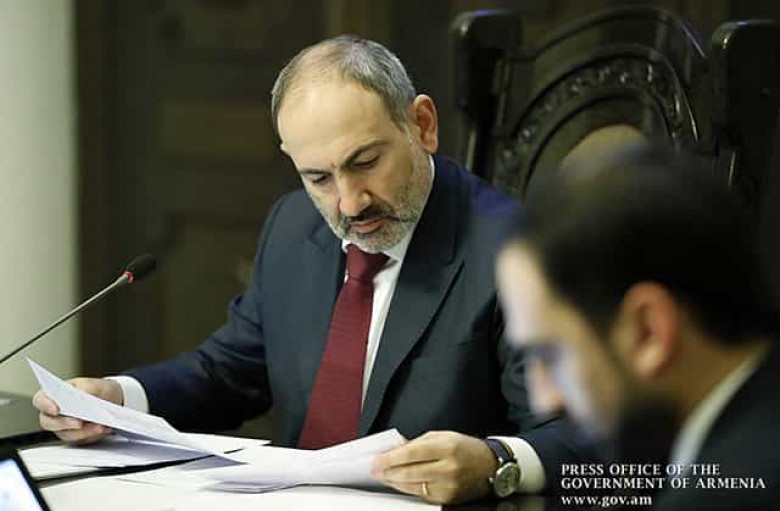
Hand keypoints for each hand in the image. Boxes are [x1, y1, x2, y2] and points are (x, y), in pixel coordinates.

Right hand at [33, 378, 122, 444]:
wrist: (112, 400)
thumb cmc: (97, 390)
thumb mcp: (94, 384)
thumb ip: (85, 389)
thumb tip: (81, 398)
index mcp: (54, 395)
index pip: (40, 400)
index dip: (45, 405)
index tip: (56, 409)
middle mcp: (55, 414)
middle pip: (49, 423)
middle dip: (65, 423)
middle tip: (79, 423)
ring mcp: (64, 427)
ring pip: (66, 434)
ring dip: (83, 431)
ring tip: (99, 425)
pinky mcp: (76, 437)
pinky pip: (81, 440)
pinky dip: (93, 435)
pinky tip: (104, 428)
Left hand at [371, 430, 498, 503]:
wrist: (491, 466)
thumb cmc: (467, 448)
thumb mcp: (444, 436)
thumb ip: (420, 442)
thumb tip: (397, 450)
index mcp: (447, 447)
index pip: (412, 453)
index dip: (391, 458)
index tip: (377, 460)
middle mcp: (448, 468)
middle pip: (410, 472)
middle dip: (388, 472)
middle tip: (374, 470)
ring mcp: (449, 486)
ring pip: (413, 486)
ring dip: (395, 482)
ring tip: (383, 476)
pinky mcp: (449, 498)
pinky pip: (422, 495)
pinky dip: (408, 489)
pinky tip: (400, 483)